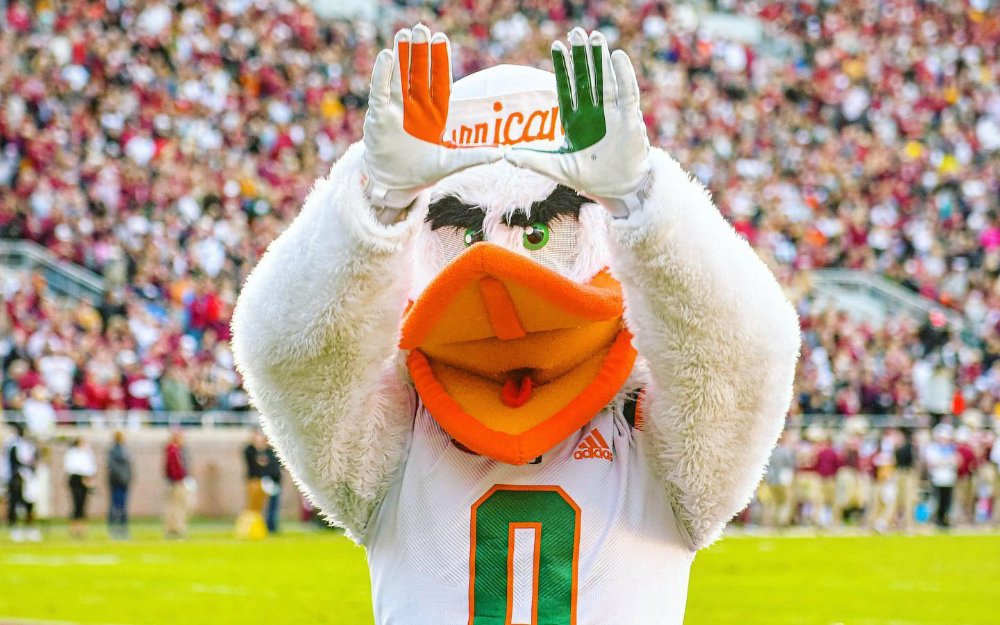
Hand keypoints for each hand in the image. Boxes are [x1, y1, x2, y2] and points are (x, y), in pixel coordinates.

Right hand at [362, 25, 501, 213]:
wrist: (394, 182)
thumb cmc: (423, 169)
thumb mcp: (451, 163)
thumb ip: (474, 156)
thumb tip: (502, 154)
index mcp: (434, 111)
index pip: (438, 80)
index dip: (439, 60)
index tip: (441, 38)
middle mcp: (415, 105)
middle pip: (418, 73)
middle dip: (420, 51)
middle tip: (421, 28)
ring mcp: (396, 108)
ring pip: (399, 76)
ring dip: (401, 56)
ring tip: (404, 34)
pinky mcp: (379, 115)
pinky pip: (380, 91)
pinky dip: (382, 75)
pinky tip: (386, 56)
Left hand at [505, 29, 649, 216]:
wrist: (618, 189)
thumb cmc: (589, 177)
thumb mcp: (558, 169)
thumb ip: (533, 160)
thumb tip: (505, 155)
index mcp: (575, 119)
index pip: (567, 87)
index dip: (562, 67)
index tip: (557, 45)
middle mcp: (593, 112)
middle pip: (586, 78)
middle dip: (581, 56)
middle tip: (576, 32)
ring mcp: (612, 114)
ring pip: (605, 80)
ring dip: (600, 59)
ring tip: (596, 36)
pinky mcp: (629, 120)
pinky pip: (627, 93)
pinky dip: (623, 75)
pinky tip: (617, 56)